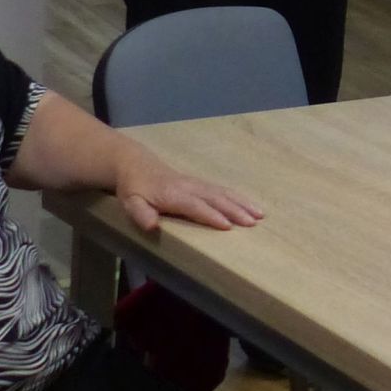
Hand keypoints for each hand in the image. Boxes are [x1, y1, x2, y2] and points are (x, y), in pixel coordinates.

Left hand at [111, 157, 265, 235]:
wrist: (137, 165)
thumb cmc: (134, 189)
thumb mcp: (130, 203)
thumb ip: (141, 214)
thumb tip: (152, 226)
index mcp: (173, 195)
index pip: (195, 206)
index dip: (211, 215)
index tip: (228, 226)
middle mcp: (190, 188)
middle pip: (215, 198)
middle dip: (235, 210)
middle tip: (253, 222)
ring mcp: (198, 184)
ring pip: (224, 193)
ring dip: (242, 203)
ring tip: (260, 214)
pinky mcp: (202, 184)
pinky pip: (223, 190)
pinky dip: (239, 198)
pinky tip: (251, 205)